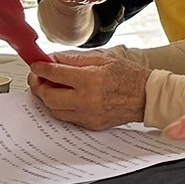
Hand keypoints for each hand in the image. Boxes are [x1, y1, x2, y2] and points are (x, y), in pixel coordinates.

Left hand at [27, 51, 149, 129]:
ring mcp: (88, 115)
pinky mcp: (91, 124)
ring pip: (54, 109)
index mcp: (91, 80)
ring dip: (48, 98)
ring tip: (51, 87)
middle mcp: (87, 100)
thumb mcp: (104, 58)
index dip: (40, 68)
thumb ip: (76, 58)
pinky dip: (61, 107)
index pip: (54, 74)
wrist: (147, 97)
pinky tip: (65, 98)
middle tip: (39, 77)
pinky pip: (66, 118)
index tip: (36, 65)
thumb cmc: (130, 77)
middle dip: (38, 85)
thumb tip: (54, 59)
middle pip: (48, 96)